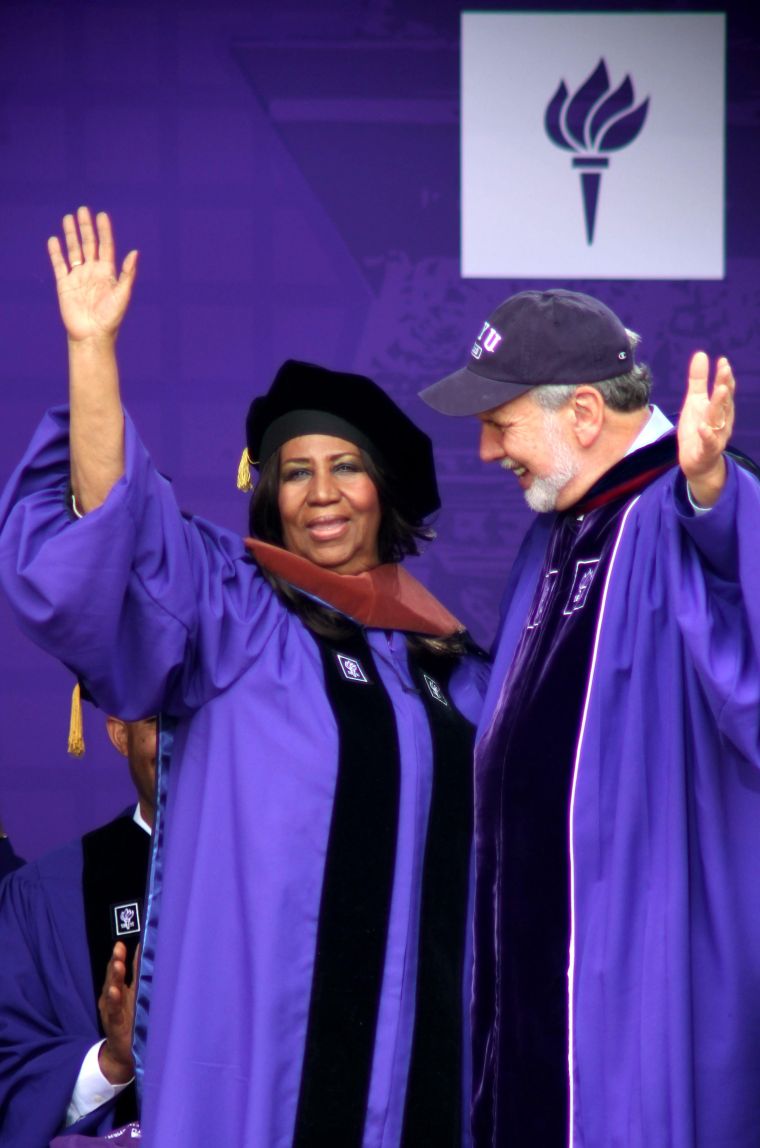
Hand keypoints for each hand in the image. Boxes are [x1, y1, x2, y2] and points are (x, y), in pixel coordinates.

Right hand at [48, 207, 137, 344]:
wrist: (92, 335)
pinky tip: (54, 240)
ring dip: (71, 235)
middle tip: (82, 210)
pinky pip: (59, 265)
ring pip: (74, 250)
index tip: (102, 215)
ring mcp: (78, 276)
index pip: (105, 246)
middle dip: (86, 227)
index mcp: (107, 273)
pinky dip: (56, 252)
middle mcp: (92, 271)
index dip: (104, 231)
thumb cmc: (111, 317)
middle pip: (89, 244)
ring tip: (68, 218)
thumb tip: (135, 252)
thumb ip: (127, 273)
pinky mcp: (64, 284)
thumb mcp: (123, 294)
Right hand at [97, 941, 138, 1084]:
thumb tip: (148, 952)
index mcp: (120, 989)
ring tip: (117, 964)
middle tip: (119, 946)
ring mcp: (112, 1009)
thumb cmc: (133, 1020)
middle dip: (116, 960)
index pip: (120, 967)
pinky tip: (114, 991)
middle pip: (113, 975)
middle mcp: (113, 996)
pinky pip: (113, 1010)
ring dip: (114, 976)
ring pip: (112, 989)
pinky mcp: (114, 1024)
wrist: (123, 1053)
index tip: (125, 939)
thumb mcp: (136, 997)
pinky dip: (113, 1000)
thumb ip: (140, 977)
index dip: (122, 954)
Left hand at [677, 352, 734, 507]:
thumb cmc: (698, 428)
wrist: (697, 462)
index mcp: (719, 408)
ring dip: (719, 405)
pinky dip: (706, 435)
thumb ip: (698, 380)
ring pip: (719, 420)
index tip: (722, 361)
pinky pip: (708, 443)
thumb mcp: (695, 402)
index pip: (724, 390)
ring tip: (720, 390)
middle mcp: (722, 420)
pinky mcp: (706, 451)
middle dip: (725, 387)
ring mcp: (716, 436)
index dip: (724, 376)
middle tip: (724, 372)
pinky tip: (703, 427)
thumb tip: (701, 354)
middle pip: (724, 402)